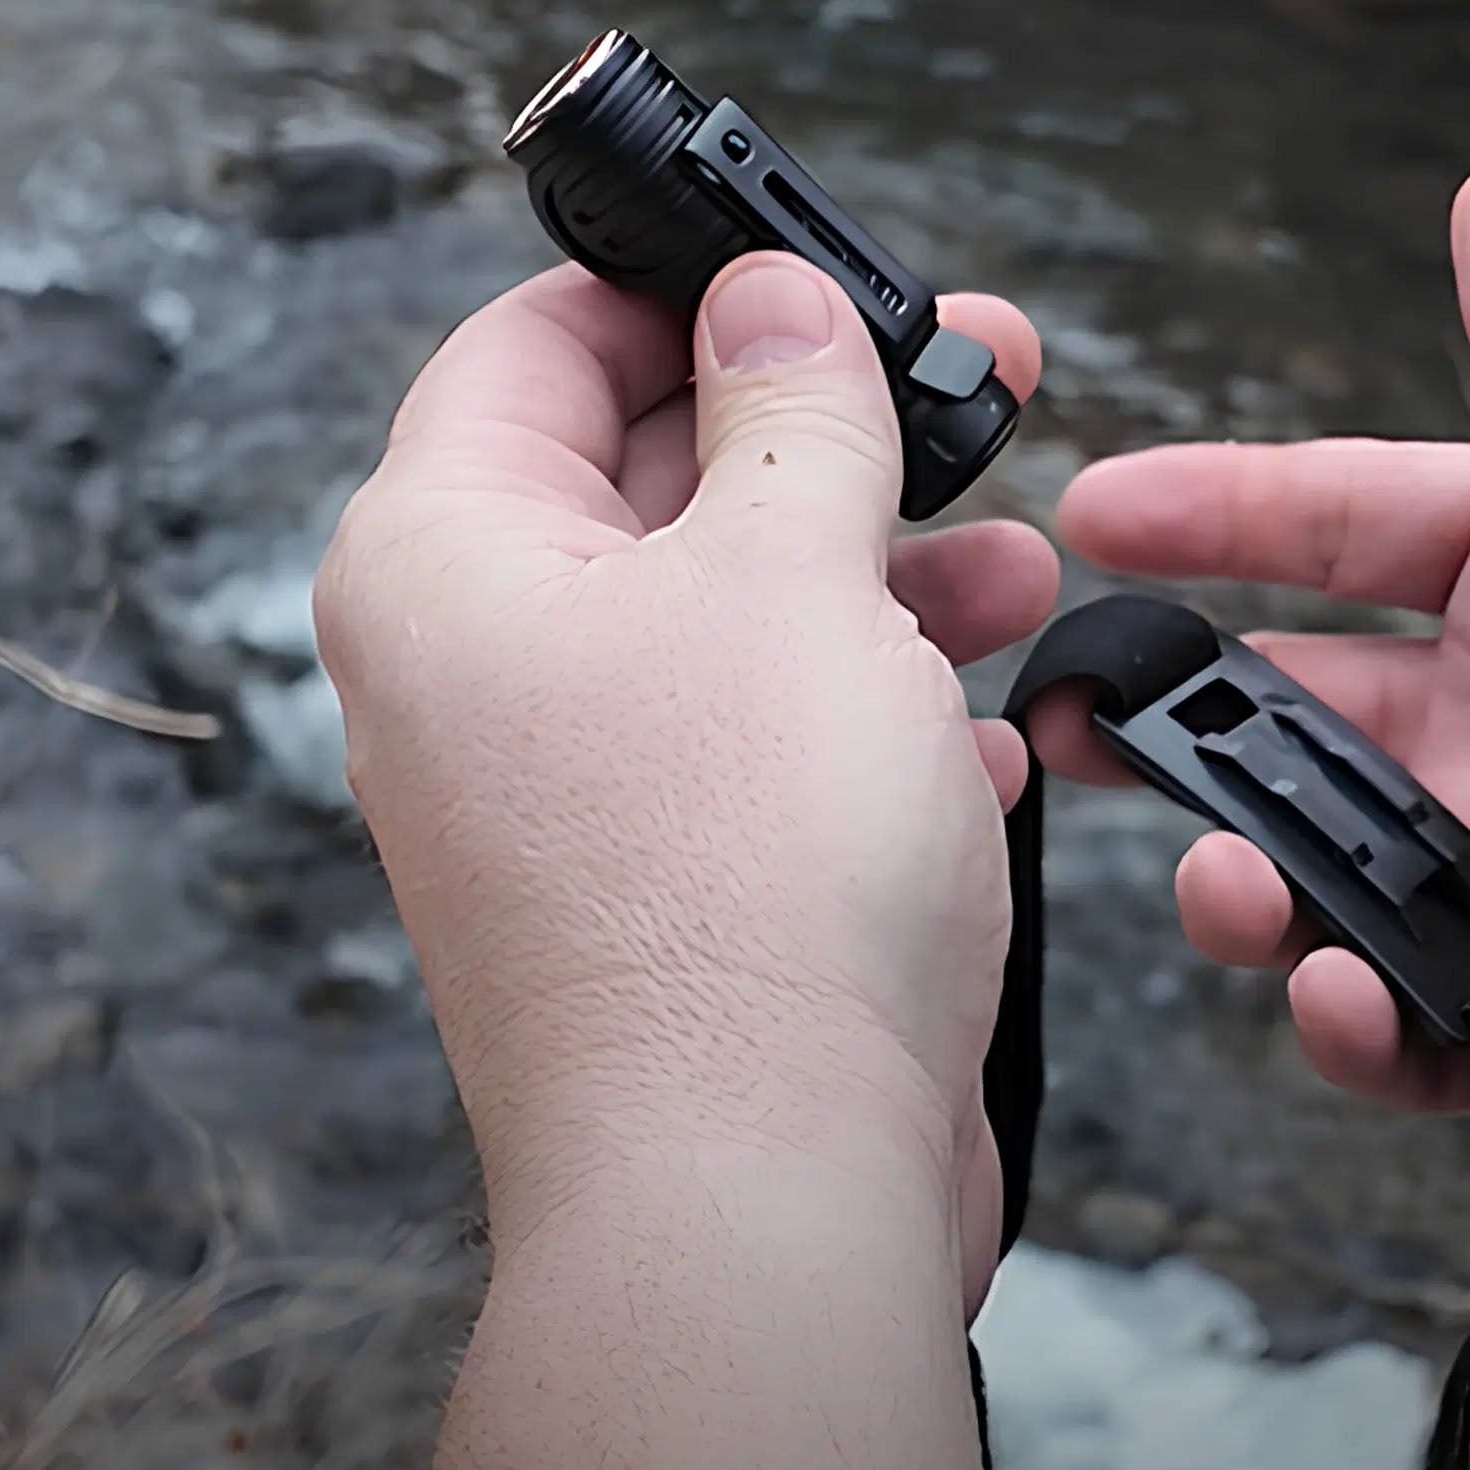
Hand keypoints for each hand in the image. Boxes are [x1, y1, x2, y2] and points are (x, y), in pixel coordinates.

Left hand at [314, 253, 1051, 1304]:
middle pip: (661, 479)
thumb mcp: (789, 576)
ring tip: (1018, 567)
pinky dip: (872, 723)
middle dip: (834, 434)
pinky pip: (770, 757)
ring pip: (739, 625)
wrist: (763, 1198)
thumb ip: (790, 413)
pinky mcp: (675, 893)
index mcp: (451, 564)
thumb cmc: (748, 885)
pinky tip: (976, 732)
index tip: (823, 271)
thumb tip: (769, 300)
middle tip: (987, 384)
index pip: (538, 347)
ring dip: (883, 581)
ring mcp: (580, 798)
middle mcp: (489, 678)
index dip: (685, 288)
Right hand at [1045, 165, 1469, 1153]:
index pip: (1339, 530)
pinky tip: (1344, 986)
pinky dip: (1350, 1021)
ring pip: (1315, 880)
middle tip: (1066, 721)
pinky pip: (1409, 1029)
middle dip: (1165, 722)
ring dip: (1238, 880)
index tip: (1094, 511)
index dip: (1214, 516)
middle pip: (1287, 721)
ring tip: (1221, 876)